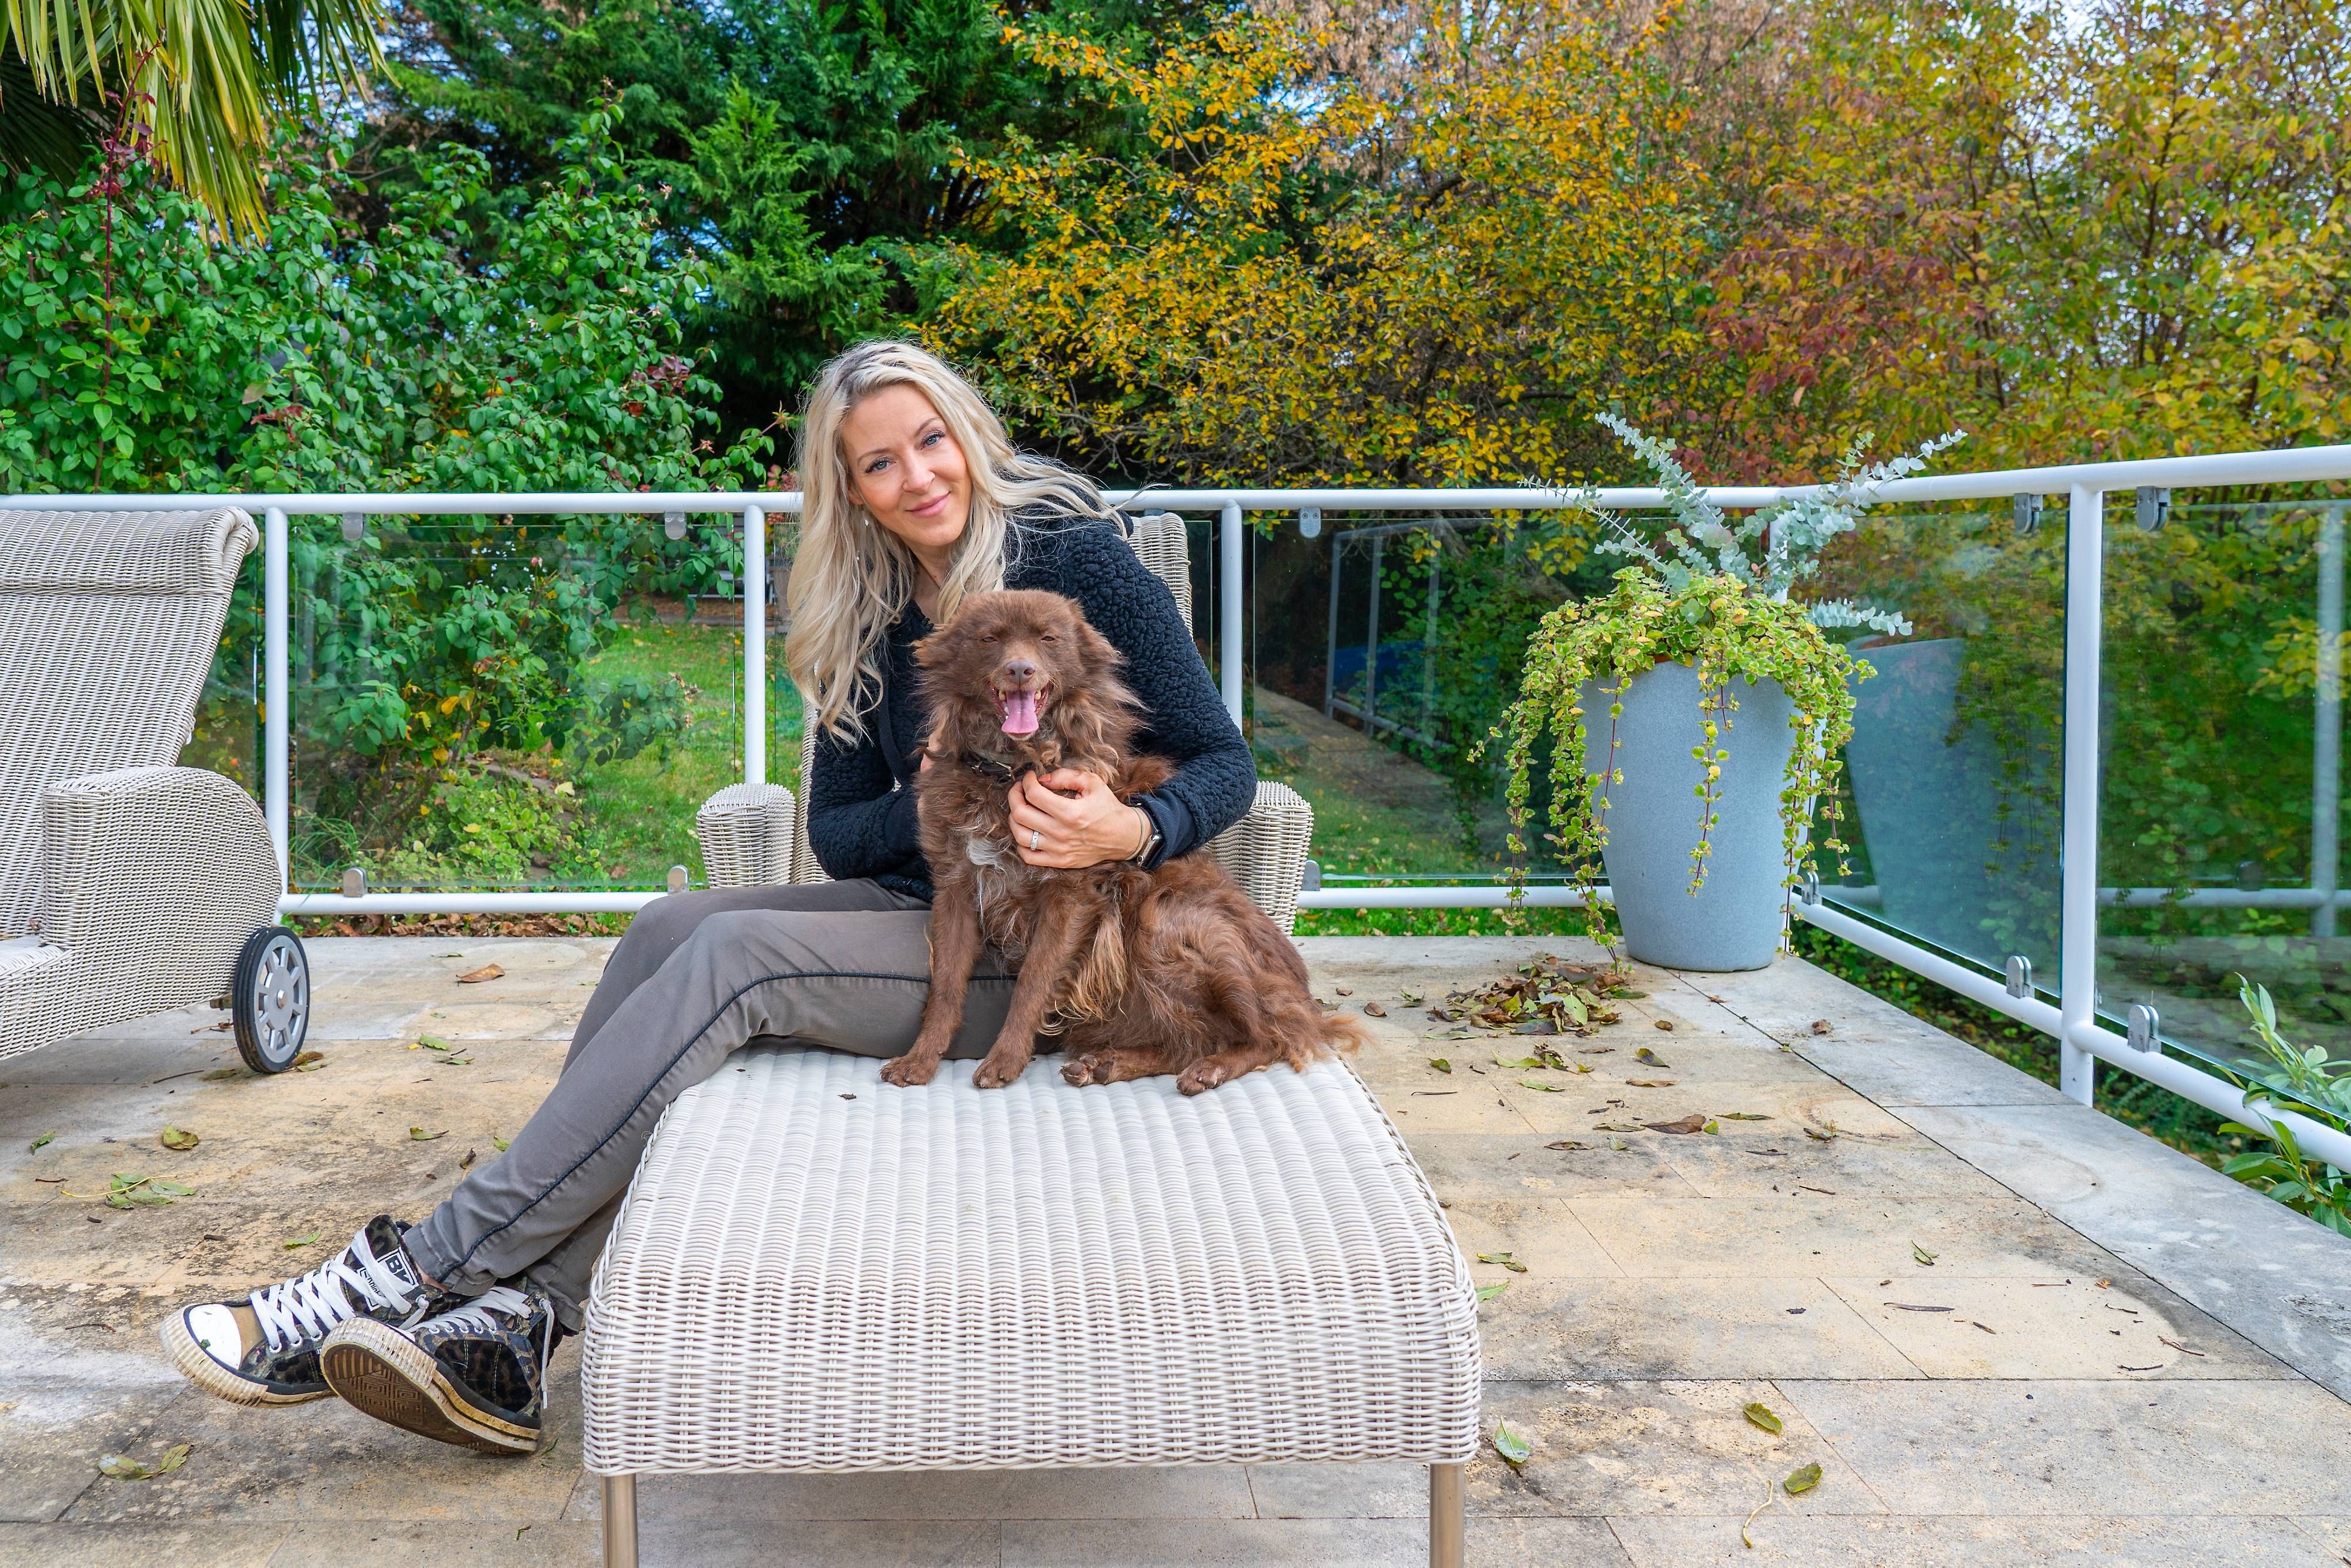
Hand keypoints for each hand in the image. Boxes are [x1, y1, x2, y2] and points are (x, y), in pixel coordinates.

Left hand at [1008, 769, 1148, 868]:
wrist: (1123, 836)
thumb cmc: (1107, 808)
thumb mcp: (1093, 783)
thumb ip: (1066, 776)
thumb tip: (1042, 779)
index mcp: (1070, 812)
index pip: (1034, 794)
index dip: (1027, 781)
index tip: (1031, 777)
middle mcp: (1061, 833)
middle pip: (1021, 814)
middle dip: (1015, 796)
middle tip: (1020, 789)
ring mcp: (1058, 850)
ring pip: (1020, 835)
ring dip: (1014, 818)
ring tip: (1021, 808)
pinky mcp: (1059, 861)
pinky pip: (1028, 856)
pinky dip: (1021, 843)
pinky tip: (1027, 830)